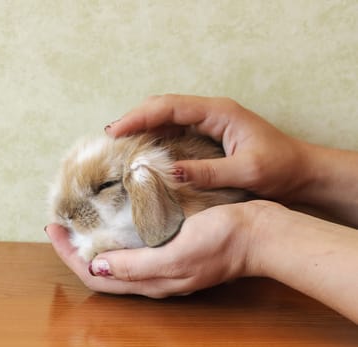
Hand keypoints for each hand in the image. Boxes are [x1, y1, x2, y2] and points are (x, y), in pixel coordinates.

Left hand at [45, 201, 268, 297]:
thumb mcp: (178, 254)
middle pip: (102, 269)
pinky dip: (117, 237)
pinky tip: (116, 222)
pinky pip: (135, 248)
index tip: (53, 229)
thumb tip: (97, 267)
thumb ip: (139, 266)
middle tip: (61, 225)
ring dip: (95, 244)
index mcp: (151, 280)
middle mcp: (153, 276)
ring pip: (117, 259)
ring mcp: (163, 263)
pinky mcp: (173, 248)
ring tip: (81, 224)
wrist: (256, 234)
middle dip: (76, 250)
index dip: (70, 256)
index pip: (96, 274)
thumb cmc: (221, 241)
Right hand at [106, 94, 307, 201]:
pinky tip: (145, 151)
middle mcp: (212, 112)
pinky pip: (177, 131)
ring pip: (168, 117)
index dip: (140, 117)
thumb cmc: (281, 167)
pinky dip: (157, 137)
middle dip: (136, 118)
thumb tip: (169, 173)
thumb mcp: (247, 171)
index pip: (170, 107)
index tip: (115, 131)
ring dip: (144, 127)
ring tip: (120, 143)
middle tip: (111, 137)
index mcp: (219, 113)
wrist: (302, 171)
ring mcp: (210, 122)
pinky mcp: (209, 135)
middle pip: (164, 107)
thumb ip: (208, 171)